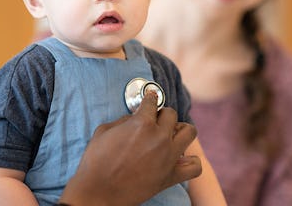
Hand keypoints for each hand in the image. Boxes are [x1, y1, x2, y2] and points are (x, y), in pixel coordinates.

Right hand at [59, 92, 201, 205]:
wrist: (98, 192)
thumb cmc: (96, 162)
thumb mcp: (104, 131)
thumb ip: (122, 121)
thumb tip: (133, 118)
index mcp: (142, 123)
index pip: (152, 102)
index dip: (149, 98)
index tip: (150, 99)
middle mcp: (159, 137)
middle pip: (172, 114)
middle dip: (162, 114)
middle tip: (155, 120)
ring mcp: (168, 157)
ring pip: (190, 132)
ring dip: (181, 129)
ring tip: (171, 134)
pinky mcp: (171, 176)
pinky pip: (195, 166)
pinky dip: (191, 161)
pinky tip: (181, 158)